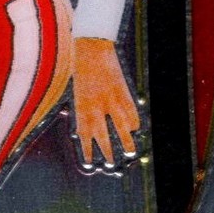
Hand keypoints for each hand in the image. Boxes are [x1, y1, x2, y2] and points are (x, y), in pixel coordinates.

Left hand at [71, 37, 139, 166]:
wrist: (90, 48)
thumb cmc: (82, 71)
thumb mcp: (79, 93)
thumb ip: (84, 110)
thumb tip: (87, 131)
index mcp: (81, 107)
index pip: (84, 135)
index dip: (87, 150)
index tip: (90, 163)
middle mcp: (95, 107)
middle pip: (103, 135)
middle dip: (107, 152)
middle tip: (112, 164)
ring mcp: (109, 100)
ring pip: (120, 127)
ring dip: (126, 141)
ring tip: (130, 152)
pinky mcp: (121, 91)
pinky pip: (130, 112)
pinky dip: (133, 121)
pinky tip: (134, 128)